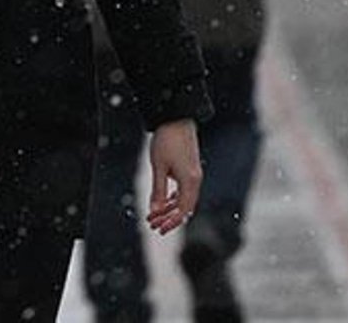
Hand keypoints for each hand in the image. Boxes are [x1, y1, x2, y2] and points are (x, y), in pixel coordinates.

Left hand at [146, 118, 201, 234]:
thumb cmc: (166, 141)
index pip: (183, 210)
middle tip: (152, 224)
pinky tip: (163, 202)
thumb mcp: (158, 167)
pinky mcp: (190, 169)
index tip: (158, 229)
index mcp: (190, 181)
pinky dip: (174, 198)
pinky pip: (184, 190)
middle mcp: (195, 180)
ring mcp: (194, 175)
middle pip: (185, 207)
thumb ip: (158, 191)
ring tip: (154, 215)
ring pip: (184, 199)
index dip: (170, 222)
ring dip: (170, 209)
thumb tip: (155, 212)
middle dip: (169, 218)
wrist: (176, 118)